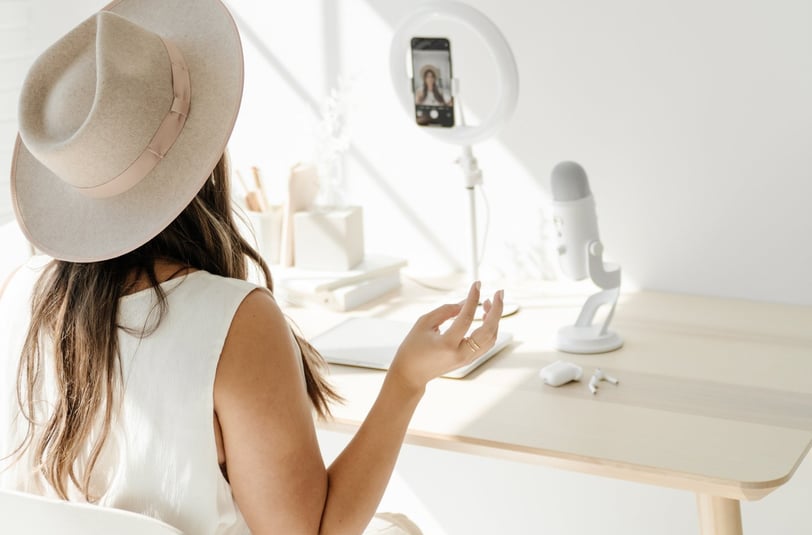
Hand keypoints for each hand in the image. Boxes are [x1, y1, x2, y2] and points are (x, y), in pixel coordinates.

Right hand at [387, 281, 504, 392]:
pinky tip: (486, 316)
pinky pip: (486, 343)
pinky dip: (490, 328)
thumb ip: (446, 310)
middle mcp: (460, 354)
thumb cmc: (413, 348)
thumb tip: (466, 302)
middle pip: (488, 330)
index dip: (473, 298)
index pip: (466, 317)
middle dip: (497, 309)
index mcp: (447, 344)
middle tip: (498, 293)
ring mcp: (466, 359)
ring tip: (490, 302)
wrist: (411, 374)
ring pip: (491, 338)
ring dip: (495, 318)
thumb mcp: (424, 323)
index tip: (477, 284)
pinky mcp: (468, 360)